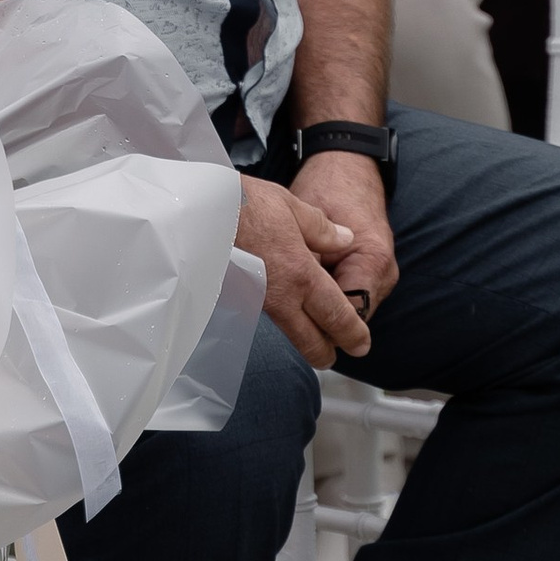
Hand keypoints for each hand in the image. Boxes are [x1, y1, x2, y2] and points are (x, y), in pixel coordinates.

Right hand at [236, 171, 374, 369]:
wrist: (198, 211)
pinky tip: (279, 304)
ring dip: (302, 335)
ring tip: (312, 331)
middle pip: (310, 341)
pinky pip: (264, 315)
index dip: (353, 335)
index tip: (361, 344)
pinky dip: (278, 317)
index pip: (337, 316)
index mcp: (303, 274)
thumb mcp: (292, 207)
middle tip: (335, 355)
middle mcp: (281, 296)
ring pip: (287, 331)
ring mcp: (256, 301)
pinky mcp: (236, 298)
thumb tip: (345, 238)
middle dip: (327, 353)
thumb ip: (323, 229)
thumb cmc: (244, 205)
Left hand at [291, 149, 397, 319]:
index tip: (292, 323)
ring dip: (321, 306)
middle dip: (319, 320)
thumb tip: (284, 293)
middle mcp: (383, 274)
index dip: (318, 323)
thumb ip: (305, 261)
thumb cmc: (329, 189)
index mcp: (373, 262)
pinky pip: (347, 294)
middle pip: (349, 318)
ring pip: (347, 309)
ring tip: (293, 296)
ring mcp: (380, 275)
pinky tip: (304, 286)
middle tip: (287, 314)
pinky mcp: (369, 272)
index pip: (348, 314)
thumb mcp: (309, 223)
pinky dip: (325, 294)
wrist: (347, 165)